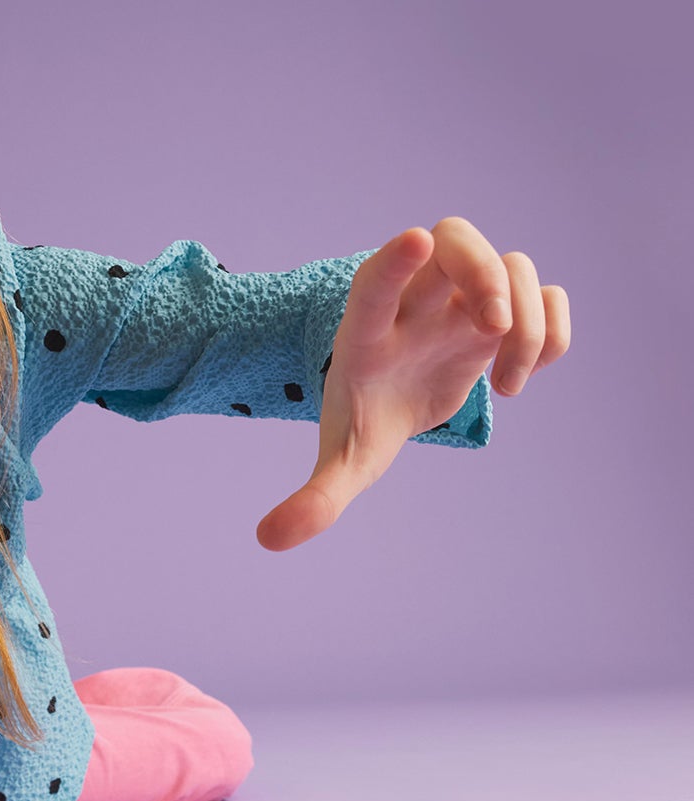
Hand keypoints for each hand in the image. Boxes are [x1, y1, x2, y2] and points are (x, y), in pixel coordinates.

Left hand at [256, 217, 570, 550]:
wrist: (396, 403)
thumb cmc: (364, 421)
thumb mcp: (344, 463)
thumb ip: (314, 499)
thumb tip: (269, 540)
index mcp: (367, 333)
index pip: (373, 282)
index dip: (392, 263)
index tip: (412, 242)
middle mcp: (416, 303)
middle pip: (453, 242)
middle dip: (482, 273)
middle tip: (493, 328)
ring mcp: (462, 302)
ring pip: (512, 266)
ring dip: (525, 322)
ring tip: (507, 388)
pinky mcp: (500, 315)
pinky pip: (545, 295)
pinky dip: (550, 330)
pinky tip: (521, 378)